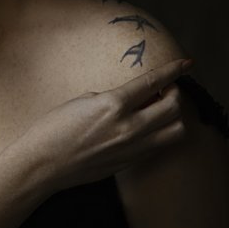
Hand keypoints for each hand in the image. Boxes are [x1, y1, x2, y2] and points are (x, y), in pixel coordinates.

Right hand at [16, 58, 191, 195]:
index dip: (173, 70)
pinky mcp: (129, 163)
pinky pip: (158, 145)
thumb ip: (113, 99)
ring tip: (159, 110)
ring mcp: (132, 148)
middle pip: (174, 108)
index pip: (154, 82)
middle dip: (175, 94)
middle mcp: (128, 127)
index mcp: (113, 104)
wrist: (42, 164)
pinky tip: (147, 127)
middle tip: (165, 89)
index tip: (186, 63)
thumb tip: (133, 100)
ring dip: (174, 117)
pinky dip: (161, 133)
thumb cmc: (54, 128)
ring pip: (175, 131)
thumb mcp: (84, 101)